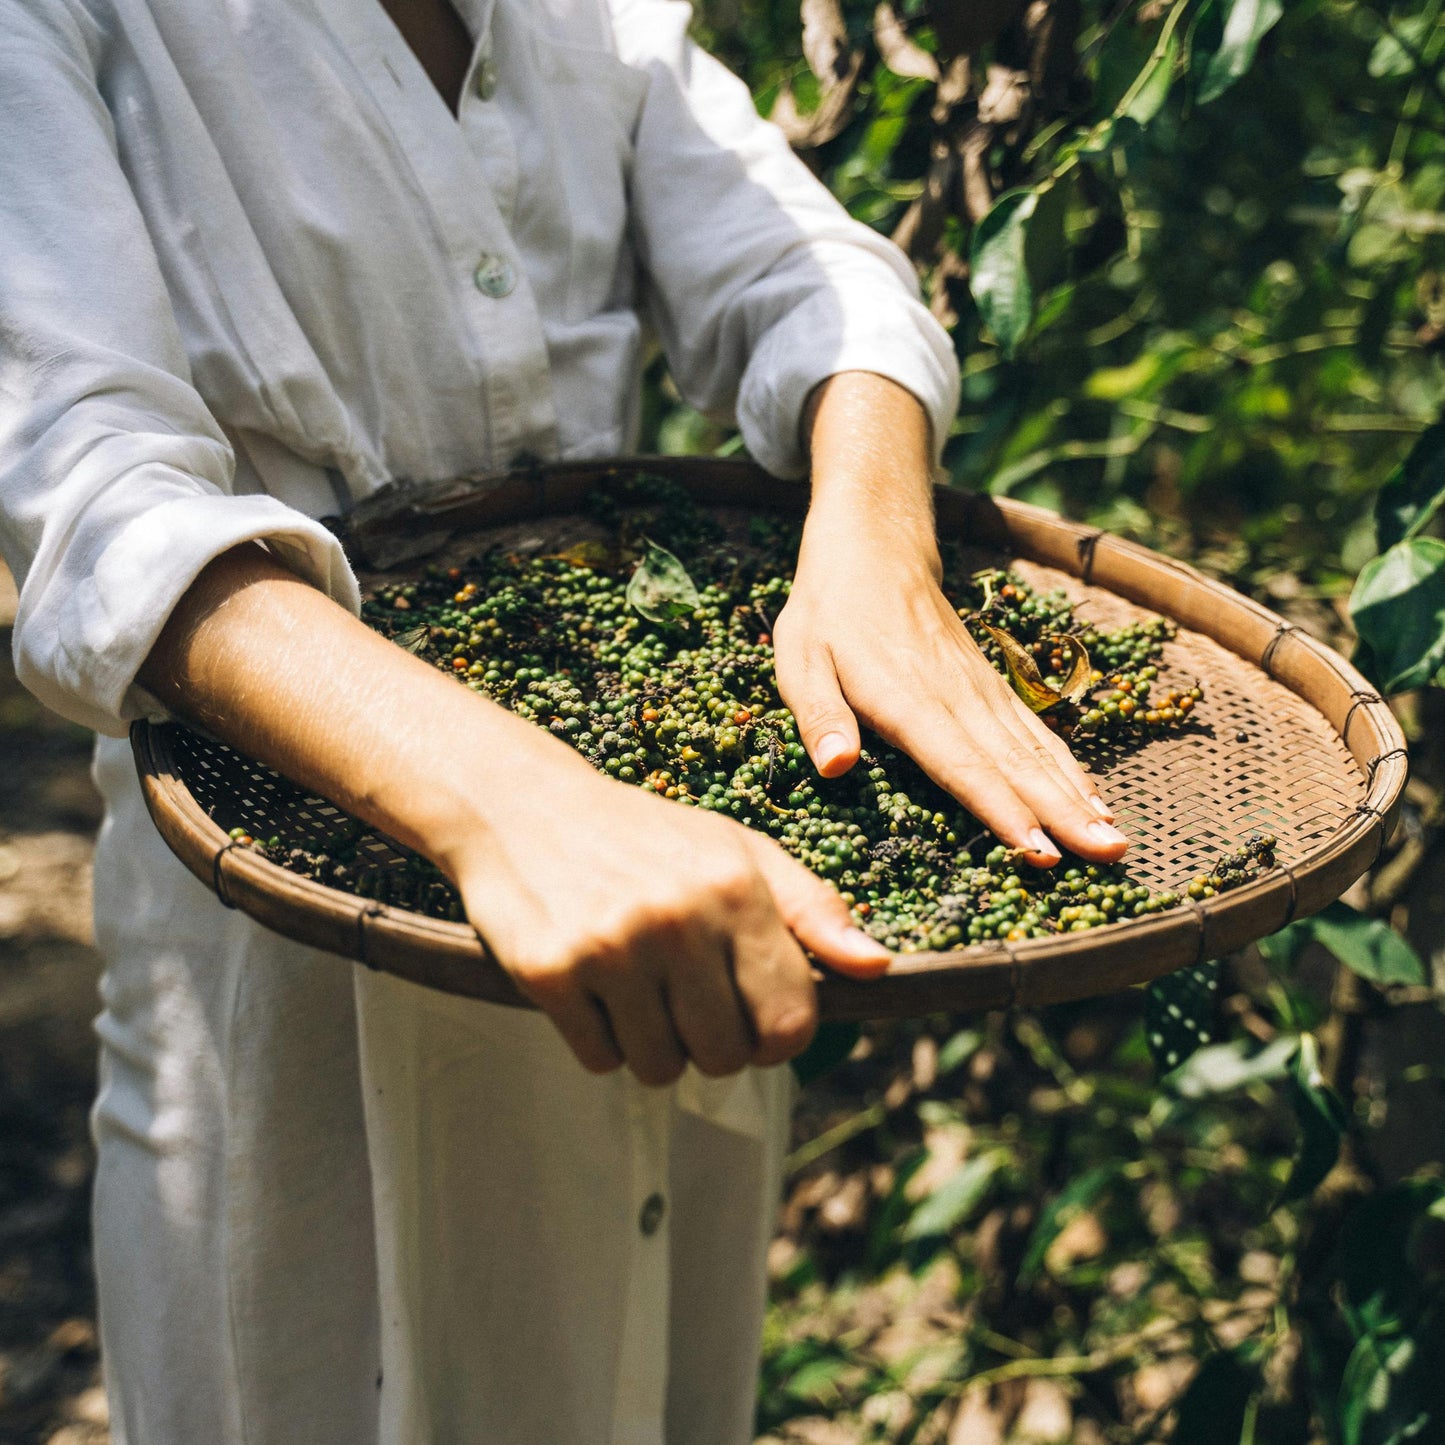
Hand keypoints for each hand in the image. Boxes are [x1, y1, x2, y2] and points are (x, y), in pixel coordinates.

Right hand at [142, 544, 889, 1089]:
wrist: (521, 803)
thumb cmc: (645, 835)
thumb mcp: (737, 849)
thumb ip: (811, 908)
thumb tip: (876, 967)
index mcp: (736, 886)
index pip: (789, 1023)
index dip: (773, 1037)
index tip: (748, 1018)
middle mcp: (677, 916)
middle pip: (724, 1057)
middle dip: (708, 1043)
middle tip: (680, 999)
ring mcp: (610, 946)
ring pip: (659, 1067)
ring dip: (651, 1044)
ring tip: (634, 987)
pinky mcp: (548, 971)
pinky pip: (599, 1060)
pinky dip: (599, 1039)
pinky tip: (591, 985)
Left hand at [777, 373, 1128, 867]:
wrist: (876, 549)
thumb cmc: (828, 615)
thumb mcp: (799, 660)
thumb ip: (819, 715)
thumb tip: (834, 766)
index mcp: (905, 699)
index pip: (959, 763)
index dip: (1000, 808)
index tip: (1038, 848)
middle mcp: (955, 698)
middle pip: (1015, 765)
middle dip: (1063, 815)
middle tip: (1110, 856)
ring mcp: (980, 691)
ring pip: (1035, 752)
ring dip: (1077, 798)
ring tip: (1116, 841)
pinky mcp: (992, 687)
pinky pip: (1035, 733)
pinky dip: (1069, 768)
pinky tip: (1095, 800)